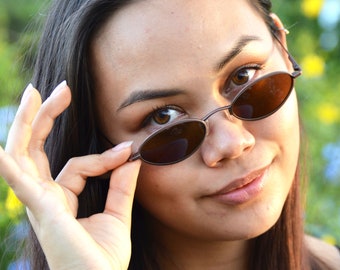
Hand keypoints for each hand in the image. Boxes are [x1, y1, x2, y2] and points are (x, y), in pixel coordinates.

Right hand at [0, 82, 140, 269]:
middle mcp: (44, 198)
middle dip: (44, 117)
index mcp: (59, 199)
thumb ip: (121, 186)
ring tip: (36, 94)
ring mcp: (39, 204)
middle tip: (57, 89)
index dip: (103, 156)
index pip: (77, 164)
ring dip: (28, 124)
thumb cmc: (103, 259)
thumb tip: (132, 156)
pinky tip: (1, 149)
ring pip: (24, 155)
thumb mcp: (116, 215)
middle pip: (35, 149)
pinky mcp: (43, 211)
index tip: (128, 150)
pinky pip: (20, 183)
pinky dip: (9, 164)